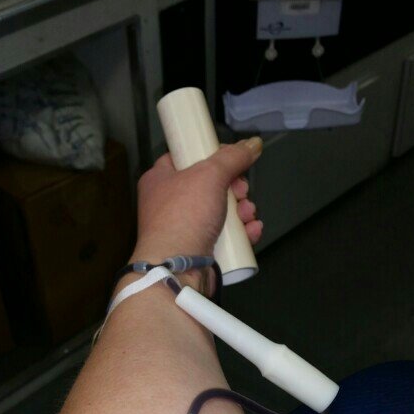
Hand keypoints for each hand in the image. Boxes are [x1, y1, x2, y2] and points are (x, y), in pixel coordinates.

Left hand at [134, 138, 263, 259]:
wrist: (178, 269)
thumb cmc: (183, 218)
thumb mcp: (210, 175)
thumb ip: (233, 157)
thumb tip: (252, 144)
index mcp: (160, 180)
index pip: (186, 157)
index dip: (211, 155)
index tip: (232, 158)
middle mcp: (169, 204)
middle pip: (210, 186)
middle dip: (234, 188)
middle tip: (240, 191)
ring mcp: (184, 229)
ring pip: (220, 212)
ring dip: (242, 211)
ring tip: (248, 214)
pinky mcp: (199, 250)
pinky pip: (225, 237)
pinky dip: (241, 234)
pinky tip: (252, 230)